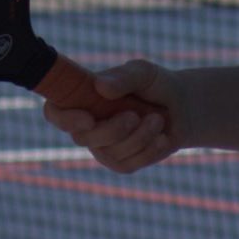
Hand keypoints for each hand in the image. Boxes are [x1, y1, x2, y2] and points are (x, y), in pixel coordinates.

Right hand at [42, 58, 179, 172]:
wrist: (183, 108)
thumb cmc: (156, 85)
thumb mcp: (143, 73)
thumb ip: (123, 78)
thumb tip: (100, 87)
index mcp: (81, 99)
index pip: (55, 112)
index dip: (64, 119)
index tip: (88, 118)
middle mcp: (86, 126)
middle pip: (82, 138)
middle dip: (111, 130)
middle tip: (134, 116)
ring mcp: (103, 147)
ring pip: (109, 153)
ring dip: (138, 137)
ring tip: (157, 119)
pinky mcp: (121, 163)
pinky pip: (128, 164)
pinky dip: (148, 151)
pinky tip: (162, 138)